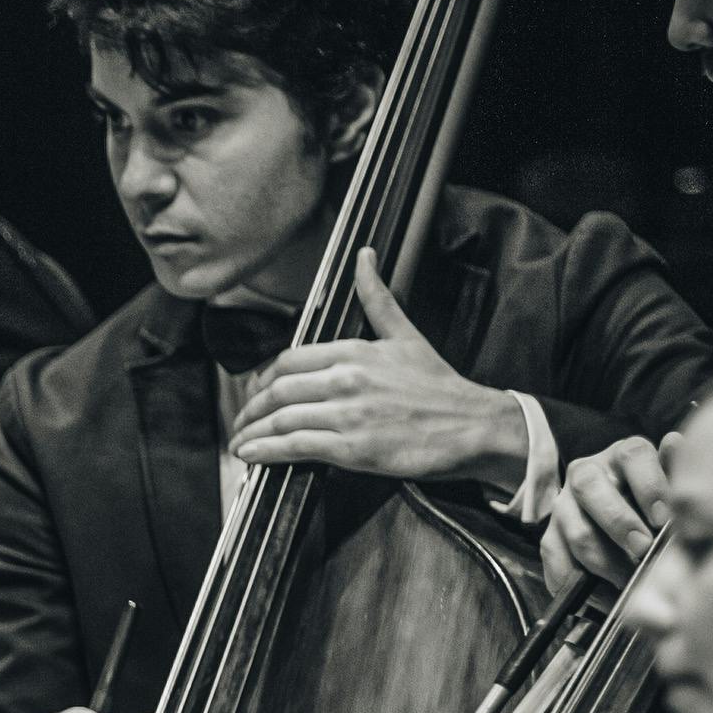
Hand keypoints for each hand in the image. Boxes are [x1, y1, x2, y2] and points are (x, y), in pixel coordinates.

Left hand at [228, 253, 520, 485]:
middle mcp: (345, 379)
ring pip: (281, 419)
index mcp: (353, 351)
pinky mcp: (352, 448)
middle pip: (278, 390)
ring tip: (240, 442)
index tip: (256, 392)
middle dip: (251, 407)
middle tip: (242, 420)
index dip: (264, 378)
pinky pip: (295, 446)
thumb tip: (364, 256)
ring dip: (252, 432)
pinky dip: (266, 451)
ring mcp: (347, 414)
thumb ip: (377, 298)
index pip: (289, 361)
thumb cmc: (440, 386)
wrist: (472, 426)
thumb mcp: (406, 334)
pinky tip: (251, 455)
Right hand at [543, 434, 671, 597]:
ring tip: (627, 579)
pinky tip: (590, 593)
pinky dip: (570, 576)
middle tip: (643, 549)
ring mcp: (566, 502)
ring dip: (602, 558)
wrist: (630, 525)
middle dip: (618, 521)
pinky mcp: (550, 531)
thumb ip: (675, 471)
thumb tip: (675, 442)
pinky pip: (553, 553)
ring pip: (574, 527)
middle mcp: (589, 472)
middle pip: (590, 487)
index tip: (663, 518)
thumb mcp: (672, 487)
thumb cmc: (659, 507)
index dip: (649, 485)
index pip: (634, 455)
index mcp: (625, 455)